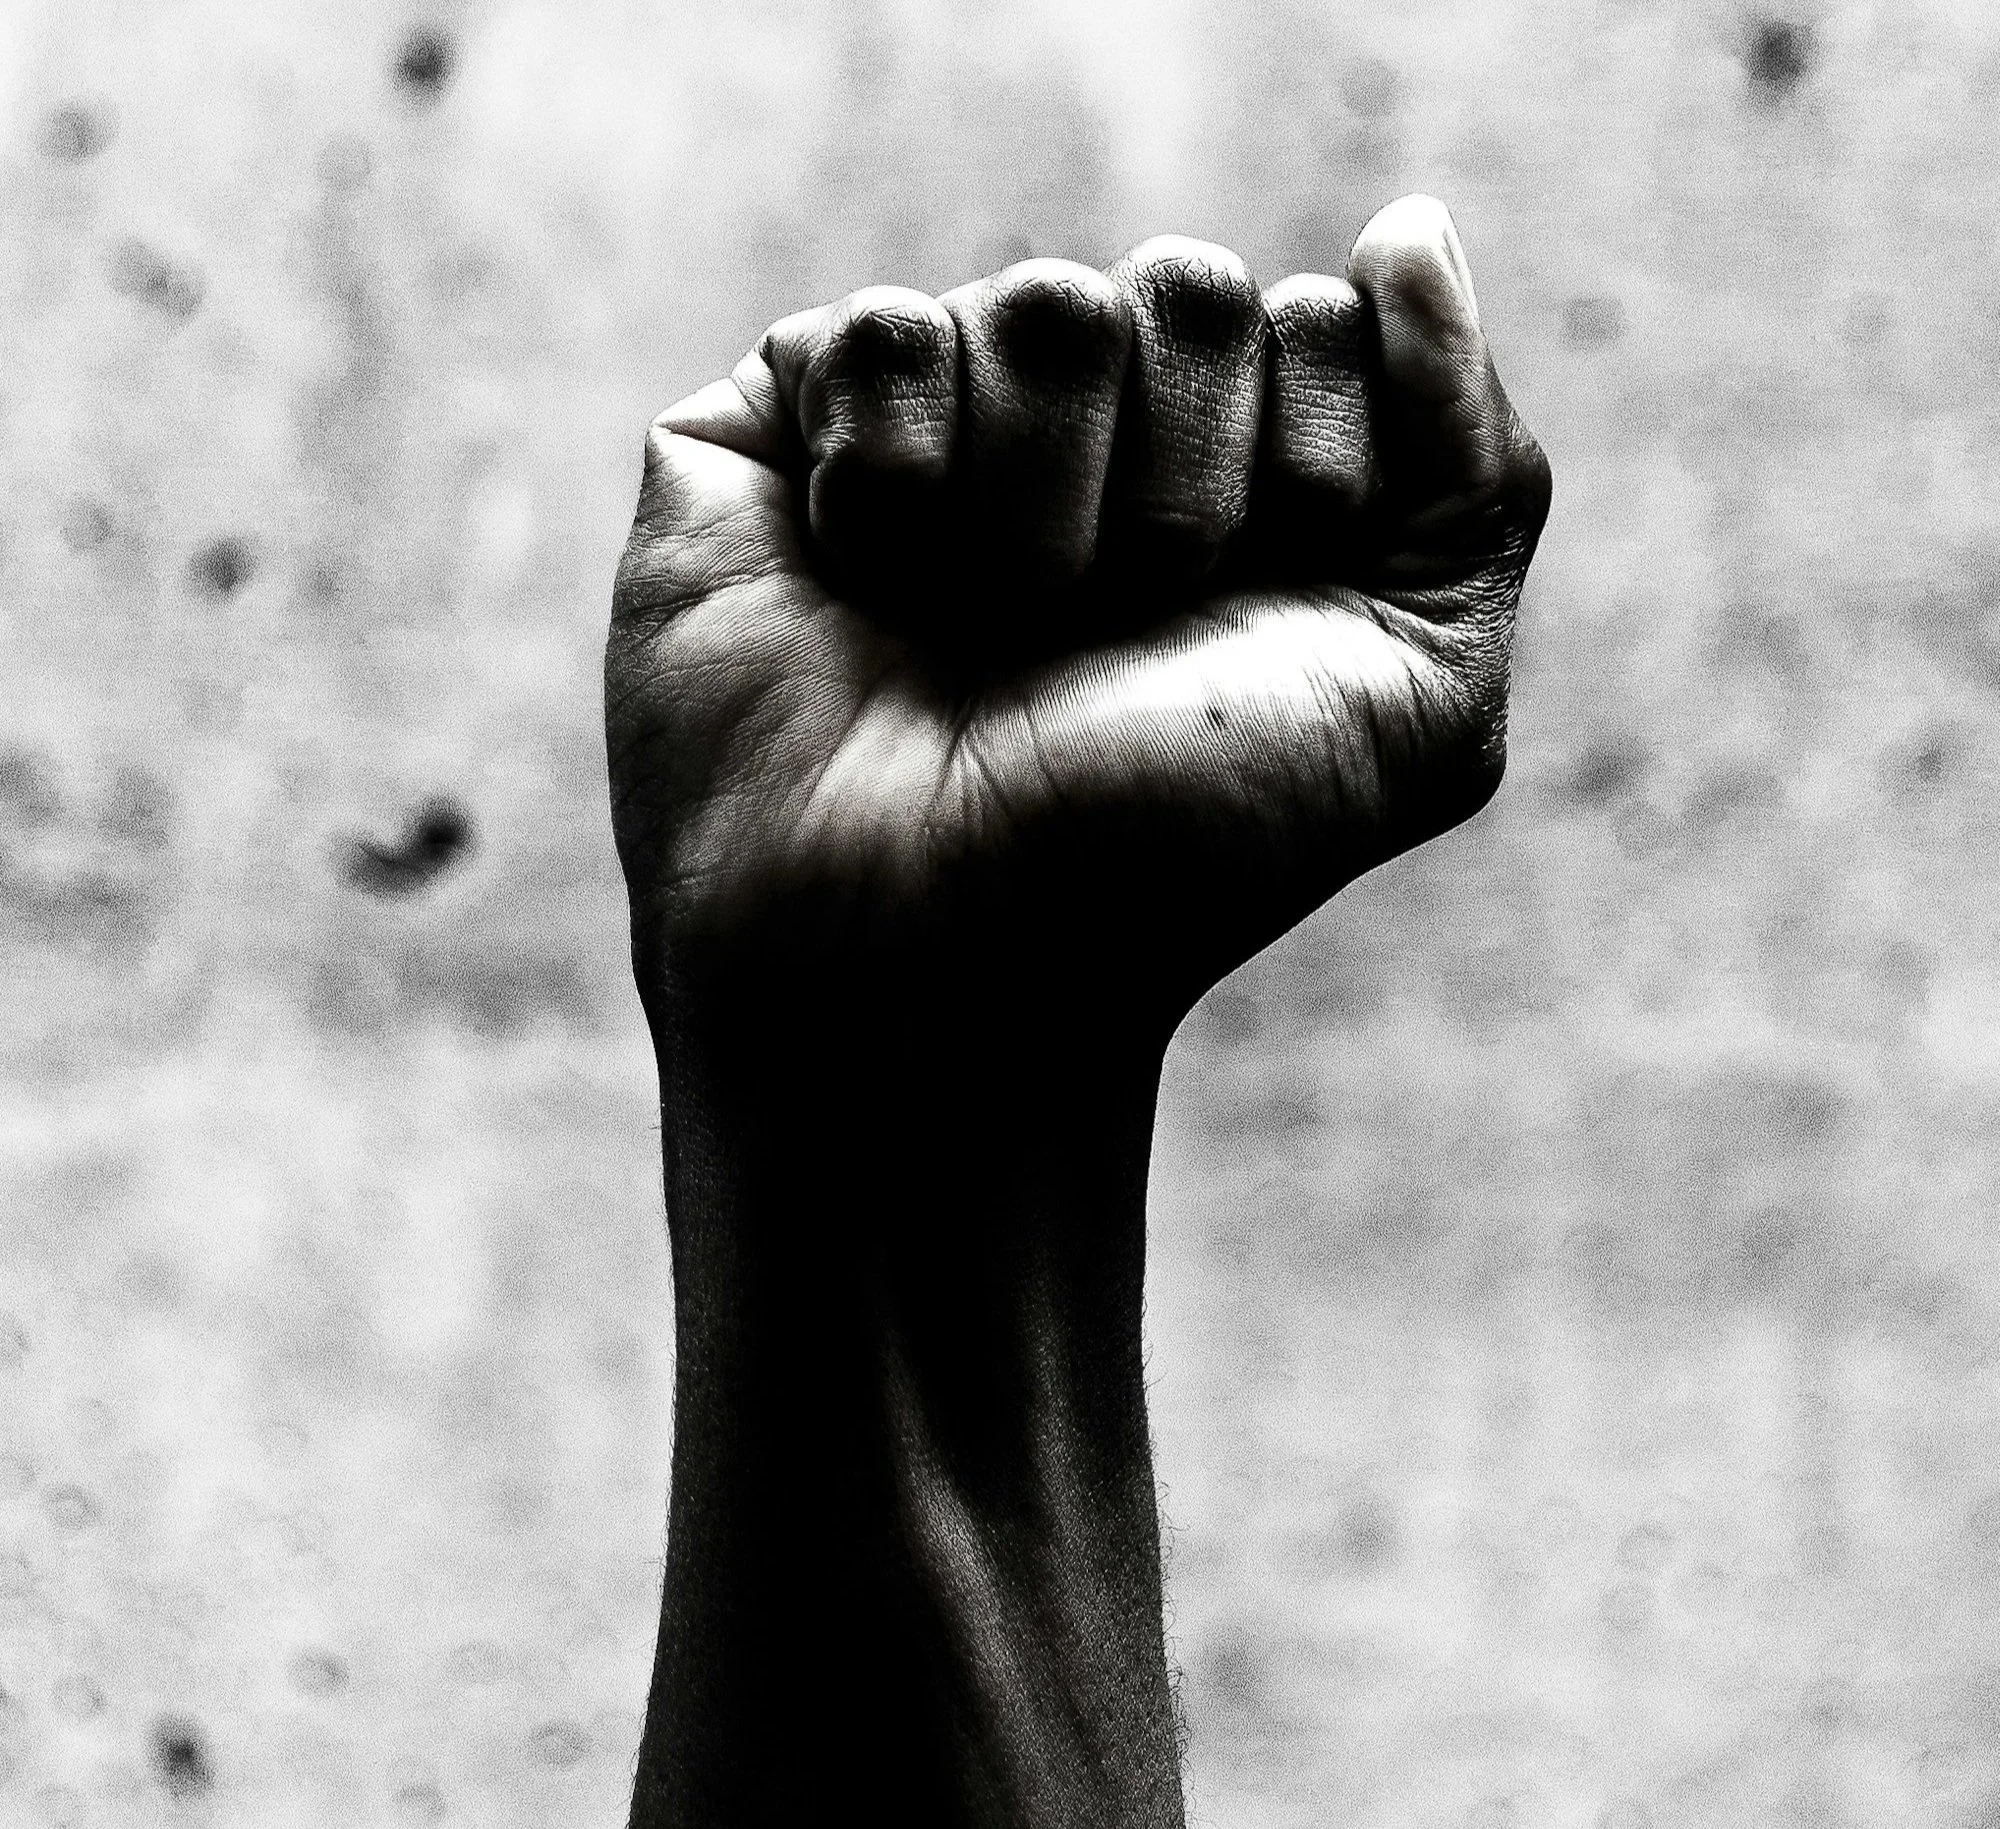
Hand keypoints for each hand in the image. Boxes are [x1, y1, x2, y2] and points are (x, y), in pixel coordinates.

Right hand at [606, 195, 1548, 1053]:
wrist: (933, 960)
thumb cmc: (1163, 854)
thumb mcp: (1413, 704)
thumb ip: (1476, 471)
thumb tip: (1411, 226)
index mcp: (1247, 486)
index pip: (1328, 326)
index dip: (1304, 480)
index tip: (1242, 625)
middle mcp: (1101, 442)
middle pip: (1193, 289)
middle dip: (1174, 497)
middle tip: (1102, 642)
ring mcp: (945, 422)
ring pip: (1039, 304)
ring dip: (1033, 512)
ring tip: (976, 641)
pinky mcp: (784, 427)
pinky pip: (877, 332)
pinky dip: (891, 483)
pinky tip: (866, 589)